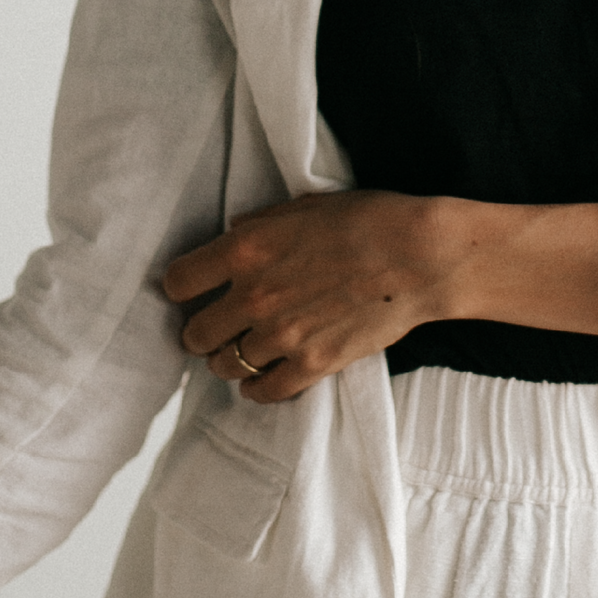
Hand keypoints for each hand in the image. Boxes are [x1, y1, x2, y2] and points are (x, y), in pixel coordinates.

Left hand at [161, 191, 457, 401]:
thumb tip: (233, 231)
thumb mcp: (305, 205)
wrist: (420, 256)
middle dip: (204, 329)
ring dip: (231, 357)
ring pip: (224, 366)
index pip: (178, 282)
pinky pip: (262, 392)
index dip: (182, 287)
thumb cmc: (368, 219)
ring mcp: (282, 336)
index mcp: (247, 248)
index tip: (192, 290)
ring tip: (245, 348)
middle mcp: (255, 295)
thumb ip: (261, 222)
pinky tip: (263, 376)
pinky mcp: (311, 365)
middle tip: (221, 323)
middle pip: (194, 334)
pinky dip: (257, 387)